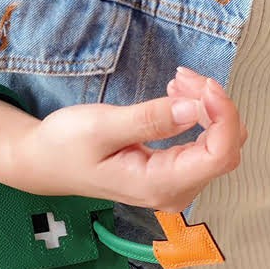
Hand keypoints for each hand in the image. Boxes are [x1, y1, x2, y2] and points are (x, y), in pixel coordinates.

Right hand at [14, 67, 247, 210]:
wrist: (45, 163)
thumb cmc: (65, 147)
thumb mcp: (101, 127)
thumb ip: (149, 120)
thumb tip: (192, 109)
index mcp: (156, 185)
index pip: (219, 155)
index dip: (224, 116)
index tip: (203, 84)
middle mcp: (172, 192)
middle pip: (223, 149)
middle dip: (214, 107)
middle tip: (181, 76)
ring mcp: (172, 186)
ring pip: (216, 145)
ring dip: (207, 108)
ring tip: (176, 81)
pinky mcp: (169, 174)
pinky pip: (202, 146)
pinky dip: (199, 116)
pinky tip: (176, 97)